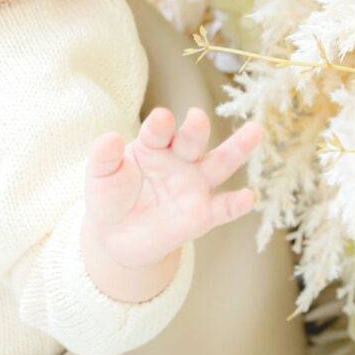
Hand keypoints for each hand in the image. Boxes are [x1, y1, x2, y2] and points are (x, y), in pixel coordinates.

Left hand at [83, 106, 264, 270]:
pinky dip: (236, 204)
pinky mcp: (203, 215)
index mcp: (154, 144)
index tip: (161, 119)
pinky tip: (247, 196)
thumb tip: (109, 137)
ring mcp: (194, 186)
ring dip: (236, 148)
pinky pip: (222, 208)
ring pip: (219, 164)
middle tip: (196, 117)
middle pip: (192, 140)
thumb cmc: (110, 197)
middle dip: (194, 129)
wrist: (117, 237)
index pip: (159, 131)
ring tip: (254, 132)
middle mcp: (180, 159)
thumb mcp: (100, 176)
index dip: (160, 125)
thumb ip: (104, 157)